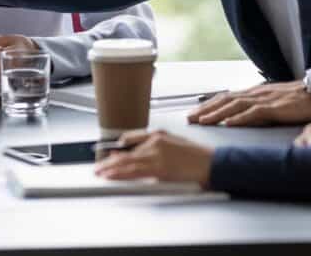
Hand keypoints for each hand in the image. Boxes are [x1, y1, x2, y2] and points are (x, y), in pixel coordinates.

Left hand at [94, 129, 213, 184]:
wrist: (212, 163)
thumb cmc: (197, 157)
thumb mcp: (175, 145)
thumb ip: (156, 148)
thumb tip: (139, 155)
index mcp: (158, 135)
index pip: (131, 139)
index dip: (118, 148)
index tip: (108, 153)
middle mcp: (154, 143)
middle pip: (126, 153)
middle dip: (110, 160)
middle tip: (98, 166)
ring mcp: (156, 155)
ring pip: (127, 162)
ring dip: (111, 168)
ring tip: (100, 173)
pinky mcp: (158, 168)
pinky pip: (134, 172)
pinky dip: (120, 174)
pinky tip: (112, 176)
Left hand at [187, 80, 310, 126]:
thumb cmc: (298, 100)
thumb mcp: (273, 103)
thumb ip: (258, 109)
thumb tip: (243, 119)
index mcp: (254, 93)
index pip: (226, 97)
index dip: (209, 105)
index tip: (195, 113)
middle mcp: (256, 94)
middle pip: (225, 100)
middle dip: (206, 109)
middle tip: (190, 118)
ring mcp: (265, 99)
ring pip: (235, 105)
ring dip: (216, 114)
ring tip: (202, 121)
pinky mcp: (276, 107)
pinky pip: (254, 113)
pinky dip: (240, 118)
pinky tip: (229, 123)